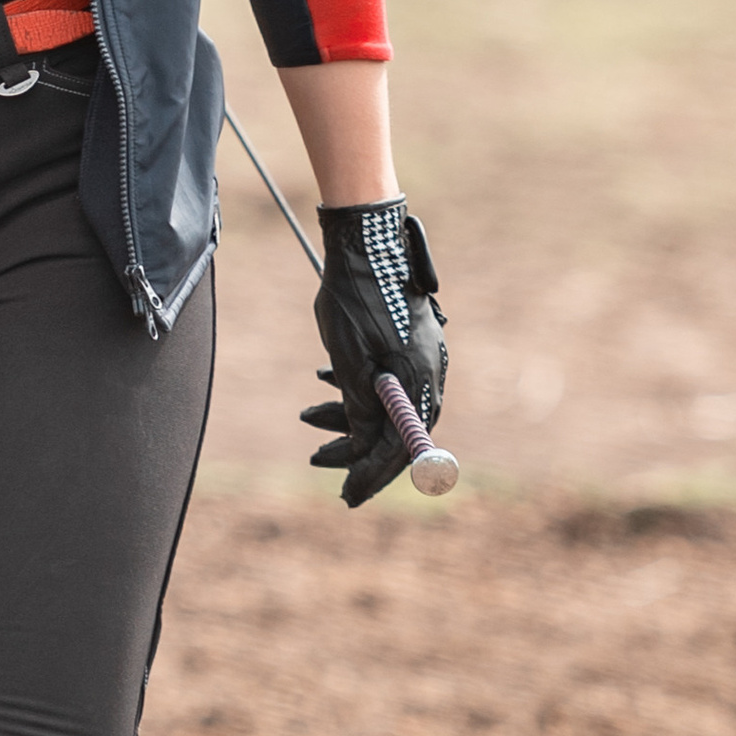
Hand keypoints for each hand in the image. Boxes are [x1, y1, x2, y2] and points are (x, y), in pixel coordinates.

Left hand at [302, 200, 446, 508]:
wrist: (364, 239)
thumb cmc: (354, 299)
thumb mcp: (350, 363)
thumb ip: (360, 411)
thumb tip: (365, 451)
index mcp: (419, 384)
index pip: (397, 448)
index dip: (368, 476)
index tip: (345, 496)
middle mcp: (428, 373)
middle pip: (394, 429)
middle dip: (354, 448)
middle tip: (317, 460)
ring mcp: (421, 355)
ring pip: (385, 402)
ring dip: (347, 415)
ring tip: (307, 415)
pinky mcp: (409, 340)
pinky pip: (385, 378)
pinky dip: (355, 387)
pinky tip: (324, 381)